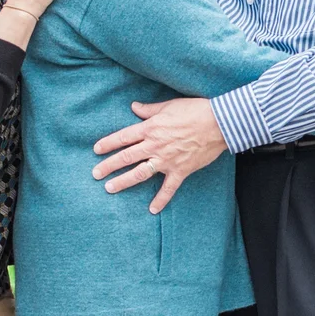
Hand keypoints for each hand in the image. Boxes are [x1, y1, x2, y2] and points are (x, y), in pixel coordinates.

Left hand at [92, 98, 224, 212]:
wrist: (219, 123)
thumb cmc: (195, 110)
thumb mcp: (169, 105)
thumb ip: (149, 109)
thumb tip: (134, 107)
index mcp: (150, 128)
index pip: (123, 137)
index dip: (108, 144)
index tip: (96, 150)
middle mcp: (155, 146)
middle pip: (126, 157)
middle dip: (109, 166)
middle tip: (95, 174)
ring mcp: (167, 160)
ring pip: (140, 173)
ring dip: (124, 182)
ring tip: (110, 188)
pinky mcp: (180, 170)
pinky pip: (168, 188)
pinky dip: (161, 200)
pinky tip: (152, 210)